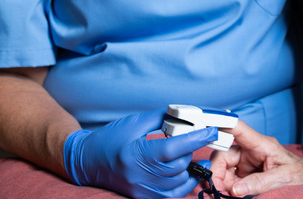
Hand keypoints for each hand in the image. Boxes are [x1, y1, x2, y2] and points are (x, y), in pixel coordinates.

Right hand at [63, 108, 217, 197]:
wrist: (86, 162)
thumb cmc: (110, 139)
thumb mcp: (135, 123)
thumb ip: (162, 118)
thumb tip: (187, 115)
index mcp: (136, 154)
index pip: (173, 148)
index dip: (196, 138)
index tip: (212, 130)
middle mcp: (139, 176)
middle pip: (179, 164)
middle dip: (189, 149)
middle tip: (190, 138)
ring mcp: (142, 190)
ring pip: (179, 180)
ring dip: (187, 165)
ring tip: (185, 154)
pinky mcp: (143, 197)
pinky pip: (173, 194)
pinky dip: (184, 182)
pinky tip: (187, 170)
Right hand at [210, 121, 302, 196]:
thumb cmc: (299, 173)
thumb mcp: (283, 177)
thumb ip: (260, 182)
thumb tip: (235, 190)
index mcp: (262, 144)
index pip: (239, 129)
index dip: (222, 126)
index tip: (207, 129)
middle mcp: (251, 149)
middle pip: (224, 153)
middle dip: (217, 170)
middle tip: (218, 188)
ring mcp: (246, 161)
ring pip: (223, 167)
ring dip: (221, 181)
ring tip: (227, 194)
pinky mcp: (244, 172)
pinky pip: (228, 177)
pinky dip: (226, 187)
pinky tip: (231, 193)